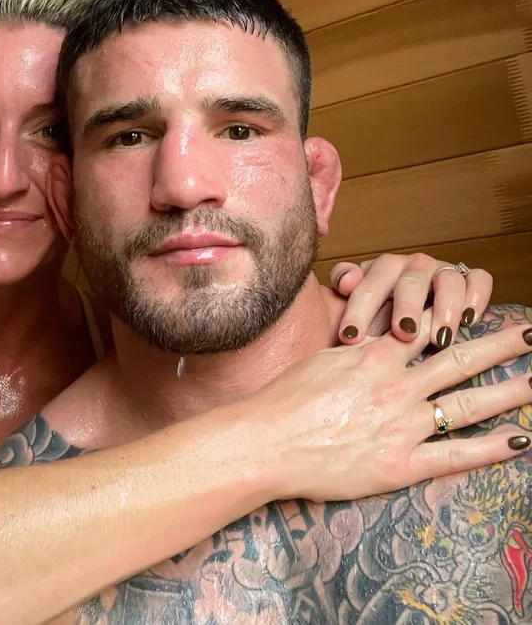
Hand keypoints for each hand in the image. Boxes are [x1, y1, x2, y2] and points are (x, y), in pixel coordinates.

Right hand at [244, 315, 530, 503]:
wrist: (267, 440)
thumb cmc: (285, 399)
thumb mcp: (322, 360)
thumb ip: (357, 353)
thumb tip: (374, 342)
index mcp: (375, 358)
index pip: (426, 329)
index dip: (457, 317)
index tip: (482, 309)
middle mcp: (397, 386)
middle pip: (458, 359)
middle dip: (499, 345)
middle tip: (530, 334)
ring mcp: (402, 425)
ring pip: (467, 403)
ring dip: (508, 391)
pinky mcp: (400, 464)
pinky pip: (455, 455)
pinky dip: (490, 448)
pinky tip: (519, 440)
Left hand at [329, 253, 492, 348]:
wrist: (412, 314)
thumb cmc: (379, 311)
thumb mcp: (355, 300)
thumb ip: (344, 286)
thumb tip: (346, 282)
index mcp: (382, 269)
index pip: (368, 286)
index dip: (358, 311)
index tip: (349, 337)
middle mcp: (413, 266)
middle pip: (410, 282)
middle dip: (406, 308)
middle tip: (403, 333)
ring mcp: (442, 271)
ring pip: (447, 281)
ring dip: (445, 308)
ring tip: (440, 338)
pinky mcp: (469, 278)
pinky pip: (479, 280)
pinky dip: (477, 295)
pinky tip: (470, 319)